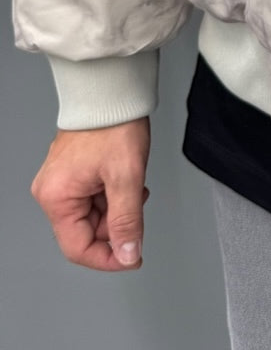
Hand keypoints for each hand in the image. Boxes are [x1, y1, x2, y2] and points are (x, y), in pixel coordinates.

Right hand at [30, 118, 150, 272]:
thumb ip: (127, 220)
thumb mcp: (126, 177)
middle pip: (86, 232)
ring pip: (93, 215)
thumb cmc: (113, 124)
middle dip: (116, 226)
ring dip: (117, 209)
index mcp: (56, 197)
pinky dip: (113, 196)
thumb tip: (127, 253)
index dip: (108, 258)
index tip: (132, 256)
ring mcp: (62, 182)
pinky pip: (93, 198)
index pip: (77, 248)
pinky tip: (126, 180)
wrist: (112, 91)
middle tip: (138, 207)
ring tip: (133, 185)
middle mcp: (52, 192)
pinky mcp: (73, 173)